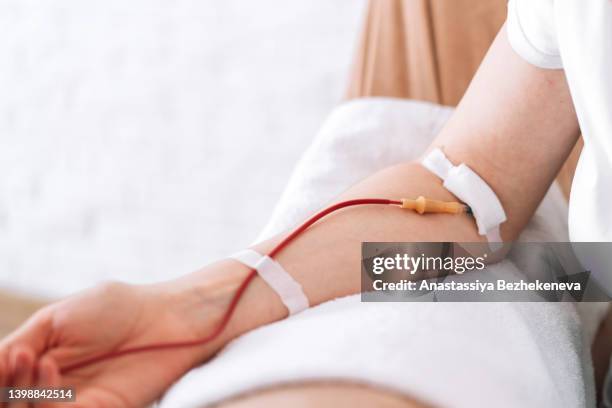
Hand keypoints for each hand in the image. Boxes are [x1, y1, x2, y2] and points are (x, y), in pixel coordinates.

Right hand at [0, 262, 249, 407]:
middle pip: (15, 405)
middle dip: (11, 388)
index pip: (5, 384)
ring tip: (38, 361)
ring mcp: (79, 403)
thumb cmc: (117, 308)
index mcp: (41, 365)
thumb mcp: (57, 320)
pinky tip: (51, 372)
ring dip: (27, 394)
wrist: (167, 316)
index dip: (1, 378)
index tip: (9, 358)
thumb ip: (19, 345)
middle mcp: (56, 389)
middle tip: (23, 359)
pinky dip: (50, 404)